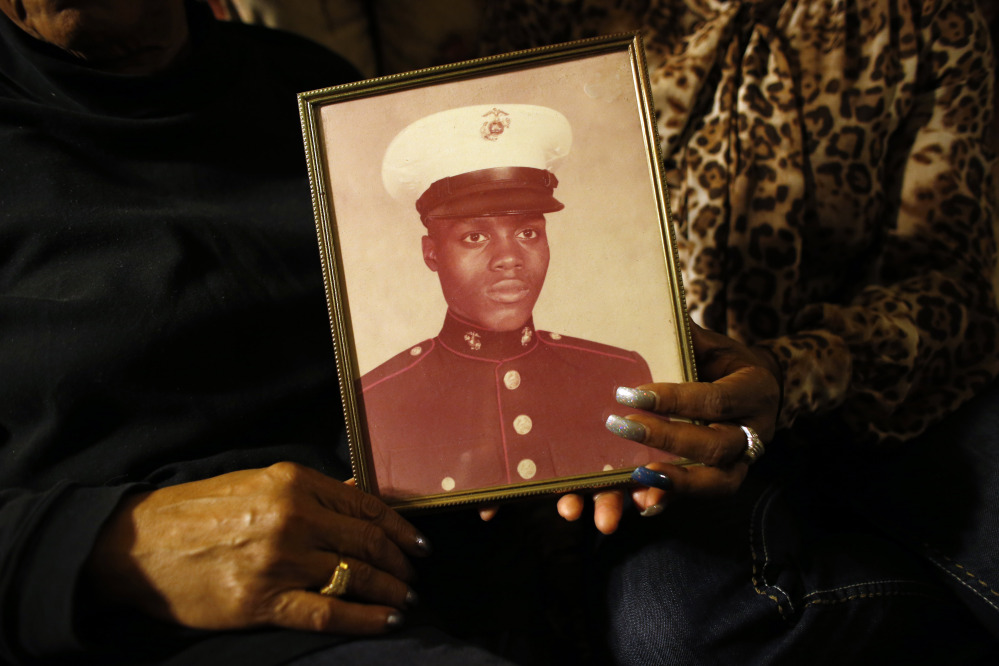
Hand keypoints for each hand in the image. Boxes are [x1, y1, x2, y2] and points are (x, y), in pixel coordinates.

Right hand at [85, 463, 429, 634]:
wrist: (136, 544)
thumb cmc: (196, 511)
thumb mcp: (257, 482)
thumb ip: (310, 491)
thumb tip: (357, 496)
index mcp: (293, 482)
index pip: (366, 506)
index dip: (400, 528)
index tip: (418, 544)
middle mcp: (293, 517)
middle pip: (367, 542)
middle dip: (399, 562)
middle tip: (413, 575)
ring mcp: (280, 560)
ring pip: (355, 576)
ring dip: (389, 589)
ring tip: (405, 598)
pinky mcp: (262, 600)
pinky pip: (329, 612)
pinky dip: (365, 618)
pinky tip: (386, 620)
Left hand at [558, 321, 780, 530]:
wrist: (761, 388)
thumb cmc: (725, 362)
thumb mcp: (713, 344)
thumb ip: (686, 339)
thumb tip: (647, 311)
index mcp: (753, 389)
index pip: (714, 398)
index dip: (674, 399)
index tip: (630, 394)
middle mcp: (755, 429)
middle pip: (714, 444)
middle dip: (666, 438)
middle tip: (620, 426)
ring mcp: (744, 458)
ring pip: (717, 480)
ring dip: (675, 481)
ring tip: (635, 477)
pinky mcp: (728, 477)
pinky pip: (704, 495)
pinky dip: (673, 499)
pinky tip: (642, 503)